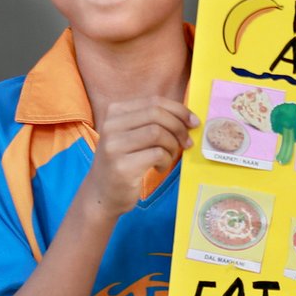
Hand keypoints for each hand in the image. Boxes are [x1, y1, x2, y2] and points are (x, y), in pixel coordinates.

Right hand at [81, 97, 197, 216]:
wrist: (102, 194)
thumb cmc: (124, 162)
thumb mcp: (133, 135)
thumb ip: (154, 122)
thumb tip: (190, 119)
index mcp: (115, 112)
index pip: (154, 101)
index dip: (179, 110)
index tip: (194, 122)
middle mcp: (111, 125)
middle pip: (157, 114)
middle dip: (179, 127)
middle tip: (187, 142)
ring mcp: (114, 145)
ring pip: (158, 133)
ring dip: (172, 146)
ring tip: (168, 157)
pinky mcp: (122, 166)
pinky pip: (157, 154)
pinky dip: (166, 161)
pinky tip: (159, 168)